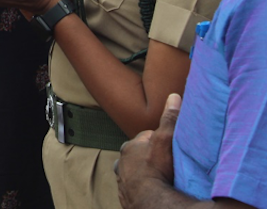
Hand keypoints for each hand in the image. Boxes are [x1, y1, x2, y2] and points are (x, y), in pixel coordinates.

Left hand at [116, 93, 179, 208]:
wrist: (151, 202)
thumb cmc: (157, 169)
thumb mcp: (166, 140)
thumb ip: (169, 119)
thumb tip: (173, 96)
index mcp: (129, 147)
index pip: (146, 138)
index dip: (160, 140)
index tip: (171, 145)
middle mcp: (121, 162)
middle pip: (139, 155)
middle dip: (150, 156)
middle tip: (167, 162)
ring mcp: (122, 179)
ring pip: (135, 171)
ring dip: (146, 172)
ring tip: (162, 177)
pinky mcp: (125, 195)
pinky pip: (135, 187)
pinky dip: (143, 186)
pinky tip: (154, 189)